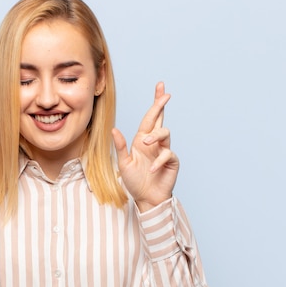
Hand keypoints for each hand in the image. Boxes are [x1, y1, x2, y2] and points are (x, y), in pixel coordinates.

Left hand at [112, 82, 178, 211]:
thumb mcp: (124, 163)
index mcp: (142, 140)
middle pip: (160, 119)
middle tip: (165, 95)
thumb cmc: (135, 181)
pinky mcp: (171, 162)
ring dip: (154, 136)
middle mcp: (154, 143)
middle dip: (162, 105)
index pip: (149, 118)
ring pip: (165, 133)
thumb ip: (120, 147)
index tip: (160, 87)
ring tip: (144, 144)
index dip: (155, 103)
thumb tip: (114, 129)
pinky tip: (150, 169)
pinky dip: (158, 160)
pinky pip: (168, 154)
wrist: (146, 199)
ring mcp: (164, 151)